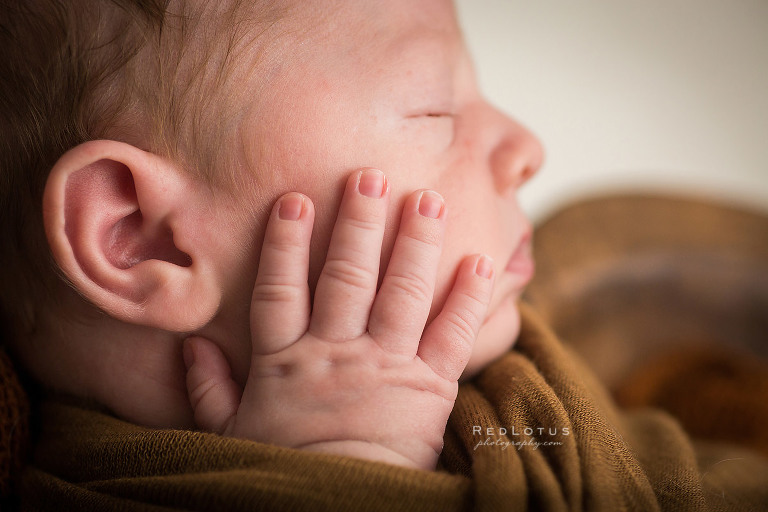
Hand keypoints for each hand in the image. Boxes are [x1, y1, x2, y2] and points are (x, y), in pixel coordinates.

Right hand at [183, 168, 493, 469]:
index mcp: (287, 360)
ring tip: (428, 200)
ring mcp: (387, 365)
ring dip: (415, 242)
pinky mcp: (430, 386)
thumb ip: (208, 387)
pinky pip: (452, 334)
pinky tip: (481, 259)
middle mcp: (337, 351)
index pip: (282, 287)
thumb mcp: (232, 433)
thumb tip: (190, 344)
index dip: (286, 241)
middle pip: (348, 274)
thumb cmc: (286, 470)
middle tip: (370, 176)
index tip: (295, 199)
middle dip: (359, 222)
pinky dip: (468, 297)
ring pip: (402, 291)